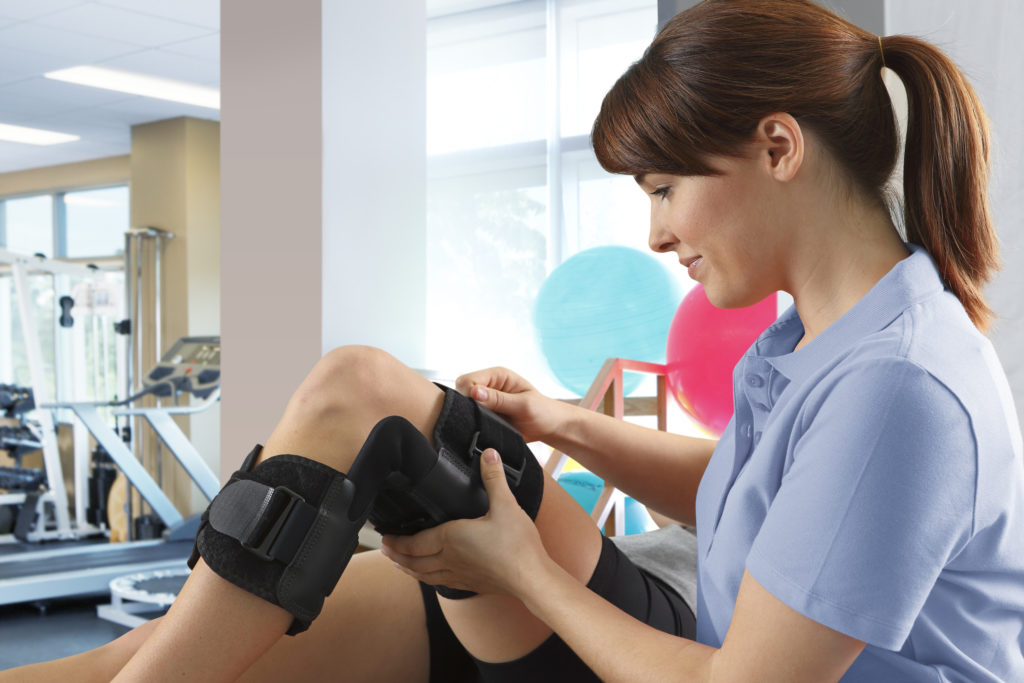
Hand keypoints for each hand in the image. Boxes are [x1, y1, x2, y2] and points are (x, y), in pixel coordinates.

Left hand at [380, 449, 549, 596]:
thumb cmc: (517, 545)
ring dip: (408, 569)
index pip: (414, 542)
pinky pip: (440, 583)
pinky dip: (427, 579)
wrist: (531, 578)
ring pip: (424, 575)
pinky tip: (429, 577)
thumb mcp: (506, 505)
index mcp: (452, 539)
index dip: (397, 541)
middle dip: (396, 555)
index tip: (384, 537)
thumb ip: (494, 478)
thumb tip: (488, 454)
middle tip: (384, 549)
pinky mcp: (470, 584)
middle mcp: (450, 559)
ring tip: (398, 565)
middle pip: (414, 561)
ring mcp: (459, 574)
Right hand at [455, 367, 562, 442]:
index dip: (469, 394)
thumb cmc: (542, 411)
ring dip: (470, 415)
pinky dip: (473, 423)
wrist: (549, 427)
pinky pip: (469, 417)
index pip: (469, 380)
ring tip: (488, 423)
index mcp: (497, 375)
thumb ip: (499, 399)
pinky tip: (484, 428)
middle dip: (467, 405)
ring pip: (463, 405)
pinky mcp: (485, 413)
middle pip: (462, 391)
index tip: (479, 408)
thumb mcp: (523, 404)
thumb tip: (475, 392)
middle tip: (484, 417)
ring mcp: (485, 400)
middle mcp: (489, 385)